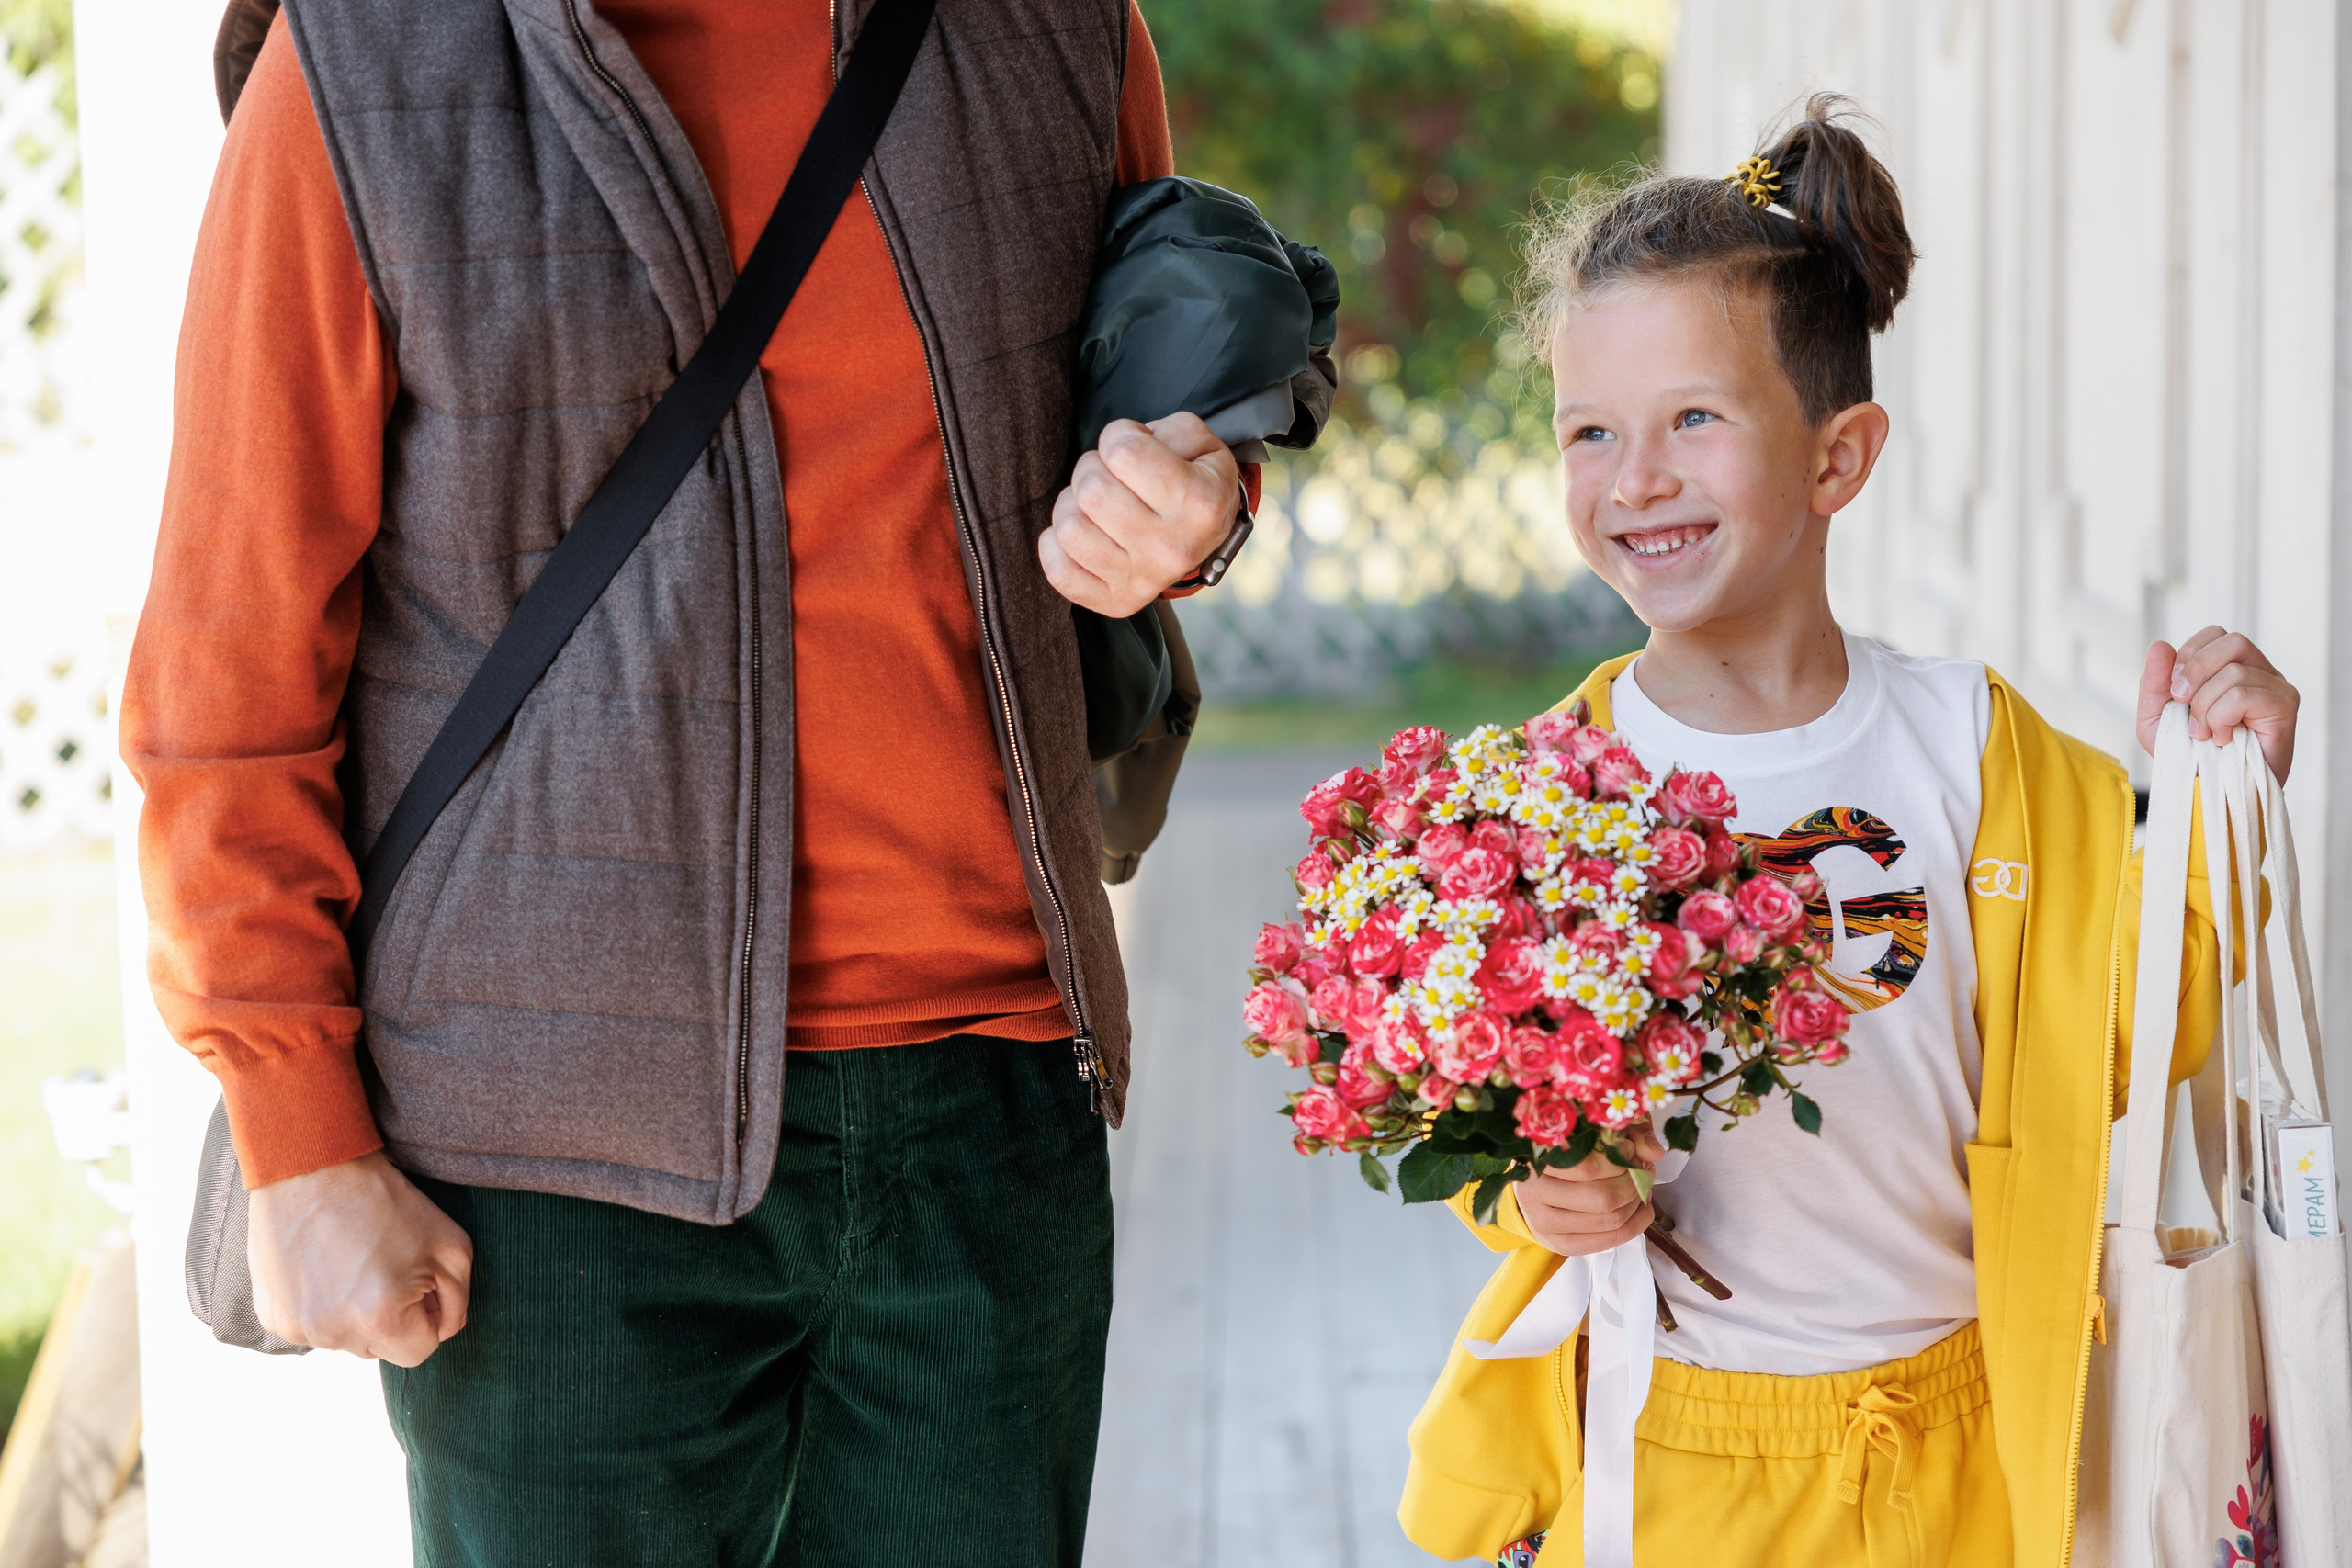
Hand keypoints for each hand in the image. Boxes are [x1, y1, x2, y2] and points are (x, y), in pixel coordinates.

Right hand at [247, 1150, 472, 1365]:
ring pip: (345, 1338)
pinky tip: (323, 1265)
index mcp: (379, 1318)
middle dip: (391, 1317)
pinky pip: (312, 1326)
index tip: (417, 1280)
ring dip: (354, 1313)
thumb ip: (457, 1301)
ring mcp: (296, 1327)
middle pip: (380, 1348)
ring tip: (351, 1261)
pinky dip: (322, 1305)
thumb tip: (443, 1329)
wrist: (312, 1167)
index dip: (427, 1315)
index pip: (420, 1351)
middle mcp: (333, 1333)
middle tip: (384, 1265)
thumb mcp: (450, 1245)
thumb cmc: (388, 1201)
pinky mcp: (271, 1316)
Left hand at [1040, 413, 1239, 615]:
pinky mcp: (1118, 601)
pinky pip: (1061, 573)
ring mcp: (1143, 579)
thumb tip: (1125, 447)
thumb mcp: (1203, 445)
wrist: (1208, 539)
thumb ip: (1171, 430)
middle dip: (1092, 468)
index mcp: (1199, 503)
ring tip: (1094, 505)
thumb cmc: (1196, 483)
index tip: (1132, 446)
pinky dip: (1057, 547)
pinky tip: (1081, 533)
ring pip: (1070, 528)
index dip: (1119, 435)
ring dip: (1072, 505)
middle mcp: (1172, 547)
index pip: (1122, 451)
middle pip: (1091, 489)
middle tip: (1110, 475)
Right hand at [1513, 1128, 1662, 1256]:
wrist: (1531, 1184)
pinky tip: (1640, 1207)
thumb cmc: (1560, 1151)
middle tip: (1643, 1169)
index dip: (1619, 1159)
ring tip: (1641, 1185)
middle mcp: (1533, 1195)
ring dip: (1637, 1202)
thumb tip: (1653, 1152)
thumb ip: (1623, 1132)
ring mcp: (1543, 1225)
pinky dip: (1635, 1225)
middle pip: (1603, 1198)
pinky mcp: (1559, 1244)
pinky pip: (1609, 1241)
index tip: (1629, 1148)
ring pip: (1610, 1221)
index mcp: (1534, 1161)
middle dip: (1633, 1183)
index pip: (1588, 1168)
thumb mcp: (1588, 1130)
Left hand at [2138, 628, 2298, 782]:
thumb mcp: (2156, 718)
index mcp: (2233, 668)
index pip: (2216, 635)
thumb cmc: (2188, 757)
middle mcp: (2261, 673)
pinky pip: (2244, 695)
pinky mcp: (2285, 709)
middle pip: (2232, 642)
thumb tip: (2160, 645)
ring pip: (2235, 672)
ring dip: (2206, 706)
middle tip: (2183, 705)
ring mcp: (2277, 689)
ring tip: (2204, 734)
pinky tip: (2221, 738)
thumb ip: (2154, 682)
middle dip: (2195, 672)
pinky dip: (2221, 717)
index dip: (2189, 656)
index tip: (2174, 691)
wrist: (2208, 795)